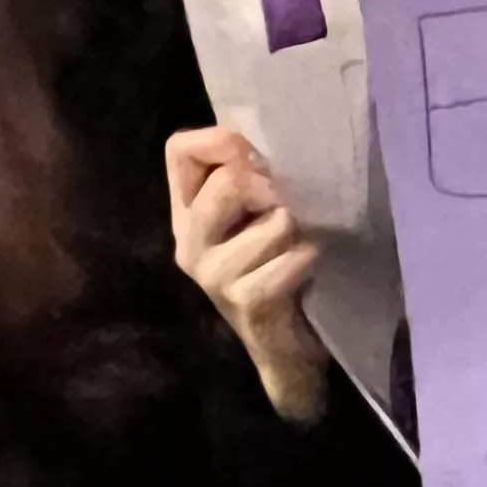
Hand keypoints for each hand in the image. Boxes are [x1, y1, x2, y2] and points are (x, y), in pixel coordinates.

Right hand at [166, 126, 330, 422]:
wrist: (285, 345)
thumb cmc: (277, 268)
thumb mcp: (257, 214)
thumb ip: (250, 177)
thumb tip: (257, 148)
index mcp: (187, 213)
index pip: (179, 150)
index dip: (222, 141)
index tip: (255, 160)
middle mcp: (189, 242)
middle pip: (228, 182)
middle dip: (271, 188)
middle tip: (286, 209)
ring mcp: (213, 275)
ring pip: (272, 221)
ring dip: (298, 230)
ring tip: (297, 246)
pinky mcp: (246, 302)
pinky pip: (289, 260)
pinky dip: (307, 258)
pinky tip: (307, 268)